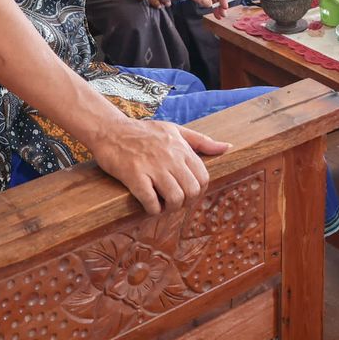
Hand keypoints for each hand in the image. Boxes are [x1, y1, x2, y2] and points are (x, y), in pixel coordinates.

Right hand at [87, 117, 230, 213]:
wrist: (111, 130)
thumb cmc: (144, 132)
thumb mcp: (175, 130)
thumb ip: (201, 141)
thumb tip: (227, 147)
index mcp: (181, 148)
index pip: (203, 178)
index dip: (198, 191)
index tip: (187, 193)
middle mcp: (170, 157)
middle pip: (192, 191)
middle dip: (186, 202)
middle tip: (175, 201)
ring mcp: (152, 166)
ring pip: (175, 198)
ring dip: (170, 208)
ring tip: (162, 205)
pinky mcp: (134, 175)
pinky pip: (151, 201)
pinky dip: (152, 209)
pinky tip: (149, 205)